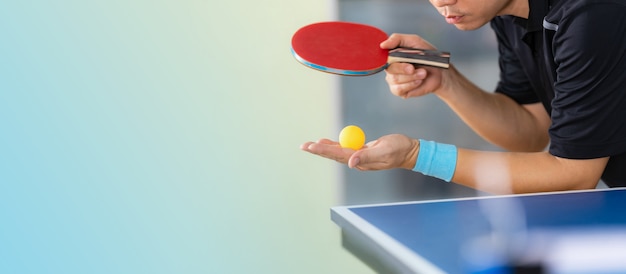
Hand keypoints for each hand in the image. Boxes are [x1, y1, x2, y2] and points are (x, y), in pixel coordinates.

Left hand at [301, 134, 418, 170]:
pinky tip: (326, 142)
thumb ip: (367, 156)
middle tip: (303, 146)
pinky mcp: (361, 151)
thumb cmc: (399, 150)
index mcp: (361, 161)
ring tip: (310, 144)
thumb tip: (351, 163)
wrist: (409, 151)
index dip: (324, 150)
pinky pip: (344, 148)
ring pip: (337, 152)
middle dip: (318, 150)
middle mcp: (357, 160)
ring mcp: (359, 156)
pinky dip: (334, 145)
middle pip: (333, 154)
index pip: (338, 155)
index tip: (312, 146)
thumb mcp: (384, 151)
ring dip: (323, 148)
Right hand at [380, 34, 444, 98]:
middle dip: (403, 68)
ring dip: (411, 76)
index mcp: (391, 55)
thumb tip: (382, 45)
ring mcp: (393, 80)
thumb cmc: (427, 56)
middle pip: (389, 68)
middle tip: (413, 68)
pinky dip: (411, 84)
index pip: (381, 56)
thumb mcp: (414, 41)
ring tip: (422, 73)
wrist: (440, 73)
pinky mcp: (399, 90)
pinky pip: (399, 89)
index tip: (395, 57)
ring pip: (394, 79)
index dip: (385, 57)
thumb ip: (397, 39)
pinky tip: (419, 81)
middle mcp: (390, 67)